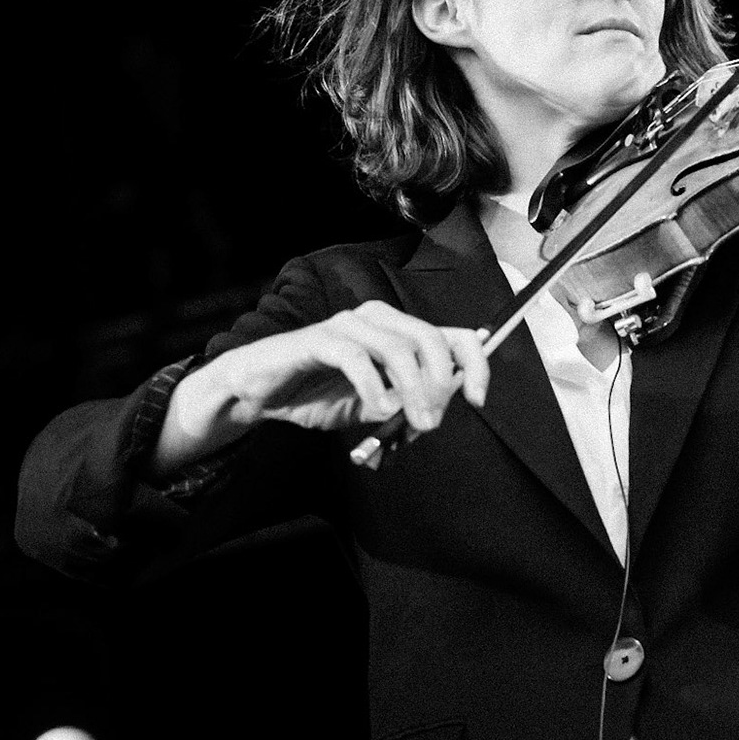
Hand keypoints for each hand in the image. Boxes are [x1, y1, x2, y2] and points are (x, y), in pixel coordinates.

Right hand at [207, 300, 491, 434]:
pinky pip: (357, 359)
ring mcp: (349, 325)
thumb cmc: (317, 393)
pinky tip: (376, 408)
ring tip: (410, 420)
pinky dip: (373, 387)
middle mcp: (378, 318)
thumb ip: (404, 406)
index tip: (478, 399)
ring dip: (413, 389)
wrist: (260, 392)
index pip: (454, 335)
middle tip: (431, 421)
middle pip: (431, 339)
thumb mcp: (372, 406)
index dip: (475, 364)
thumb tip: (436, 413)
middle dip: (440, 384)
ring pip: (399, 348)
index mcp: (398, 331)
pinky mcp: (320, 339)